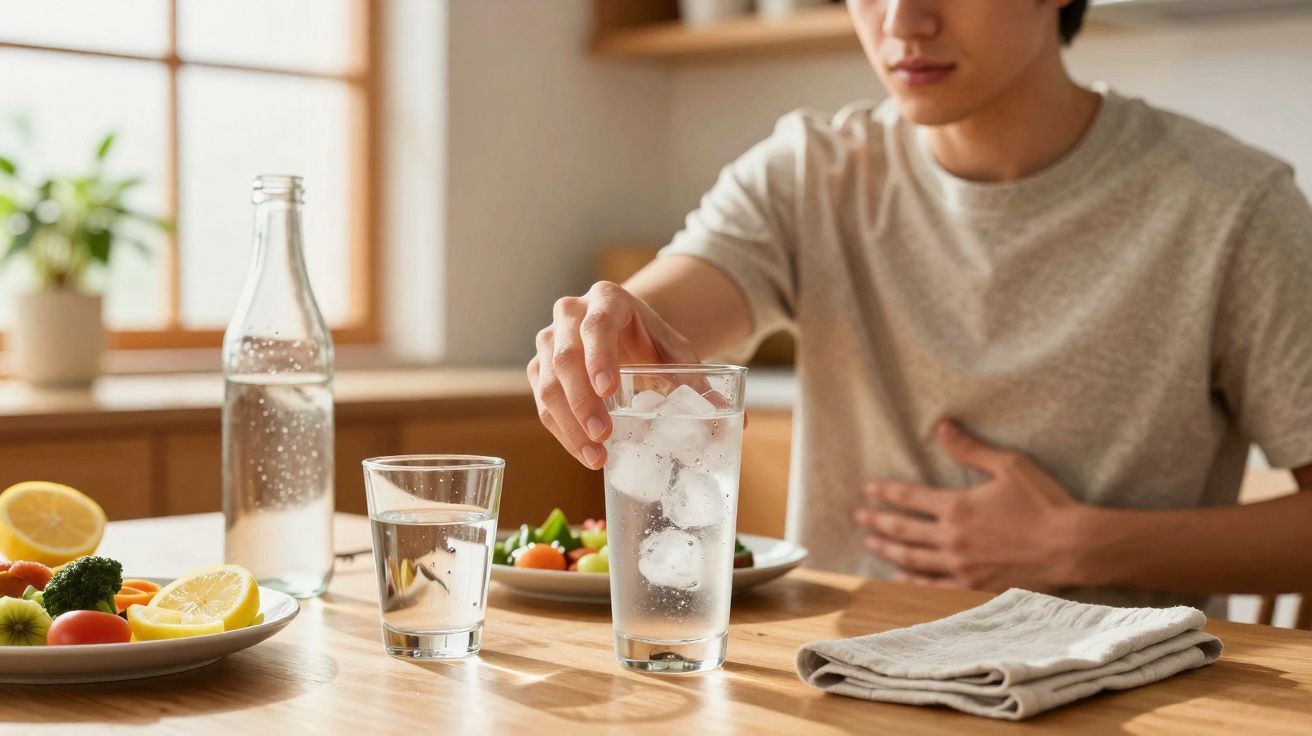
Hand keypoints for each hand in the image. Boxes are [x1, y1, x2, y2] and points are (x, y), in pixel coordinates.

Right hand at [527, 281, 698, 469]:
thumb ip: (700, 383)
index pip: (596, 325)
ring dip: (569, 424)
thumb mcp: (677, 354)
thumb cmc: (653, 342)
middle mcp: (570, 314)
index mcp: (607, 300)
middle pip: (565, 357)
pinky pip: (543, 402)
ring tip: (596, 456)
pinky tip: (584, 452)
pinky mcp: (540, 368)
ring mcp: (549, 340)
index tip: (609, 390)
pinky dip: (562, 431)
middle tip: (603, 435)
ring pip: (547, 383)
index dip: (598, 357)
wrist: (628, 333)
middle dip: (582, 401)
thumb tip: (738, 420)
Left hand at [854, 421, 1087, 591]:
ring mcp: (961, 566)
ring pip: (913, 559)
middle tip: (859, 516)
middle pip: (903, 530)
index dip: (886, 493)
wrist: (1073, 547)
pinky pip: (934, 586)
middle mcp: (952, 538)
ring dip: (888, 550)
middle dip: (878, 521)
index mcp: (957, 507)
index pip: (910, 498)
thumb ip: (971, 449)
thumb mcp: (1010, 466)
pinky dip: (912, 582)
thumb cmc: (1045, 503)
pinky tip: (900, 578)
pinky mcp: (975, 587)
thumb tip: (942, 427)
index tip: (867, 489)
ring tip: (870, 542)